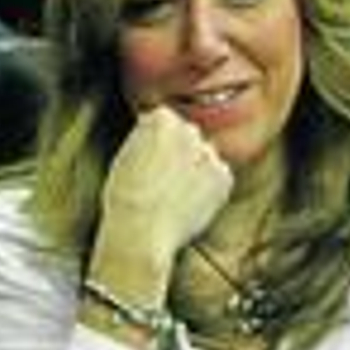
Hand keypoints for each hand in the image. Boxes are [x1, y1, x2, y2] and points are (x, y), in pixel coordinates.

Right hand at [85, 107, 233, 306]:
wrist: (142, 231)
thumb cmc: (125, 197)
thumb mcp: (125, 155)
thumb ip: (146, 138)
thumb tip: (156, 137)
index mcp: (161, 118)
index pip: (163, 121)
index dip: (153, 144)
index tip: (146, 162)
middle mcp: (190, 130)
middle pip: (186, 136)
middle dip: (178, 153)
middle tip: (160, 180)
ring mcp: (210, 153)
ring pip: (203, 158)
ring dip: (193, 170)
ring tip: (172, 195)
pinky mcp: (224, 177)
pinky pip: (217, 177)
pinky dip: (207, 189)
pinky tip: (186, 203)